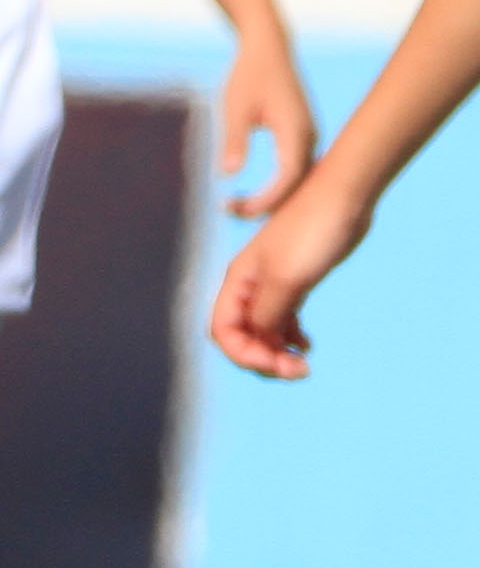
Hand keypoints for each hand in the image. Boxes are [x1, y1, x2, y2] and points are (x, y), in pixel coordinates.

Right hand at [210, 174, 374, 378]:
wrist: (344, 196)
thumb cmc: (314, 232)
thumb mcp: (288, 279)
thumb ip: (267, 314)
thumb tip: (257, 343)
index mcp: (238, 282)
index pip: (223, 332)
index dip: (244, 355)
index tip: (279, 365)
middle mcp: (248, 286)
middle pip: (241, 336)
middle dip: (263, 358)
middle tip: (298, 370)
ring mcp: (271, 284)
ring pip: (263, 330)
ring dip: (277, 352)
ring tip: (304, 365)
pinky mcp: (295, 281)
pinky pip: (283, 319)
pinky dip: (291, 337)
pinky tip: (308, 346)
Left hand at [218, 36, 317, 218]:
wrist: (267, 49)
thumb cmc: (248, 75)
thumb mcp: (234, 107)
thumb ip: (233, 139)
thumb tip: (227, 173)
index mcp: (296, 129)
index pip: (290, 177)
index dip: (268, 199)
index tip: (238, 209)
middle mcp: (309, 136)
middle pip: (298, 184)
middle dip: (267, 204)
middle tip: (229, 212)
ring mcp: (308, 136)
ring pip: (299, 179)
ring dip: (273, 198)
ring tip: (236, 208)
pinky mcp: (301, 135)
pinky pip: (296, 169)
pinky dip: (278, 187)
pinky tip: (253, 196)